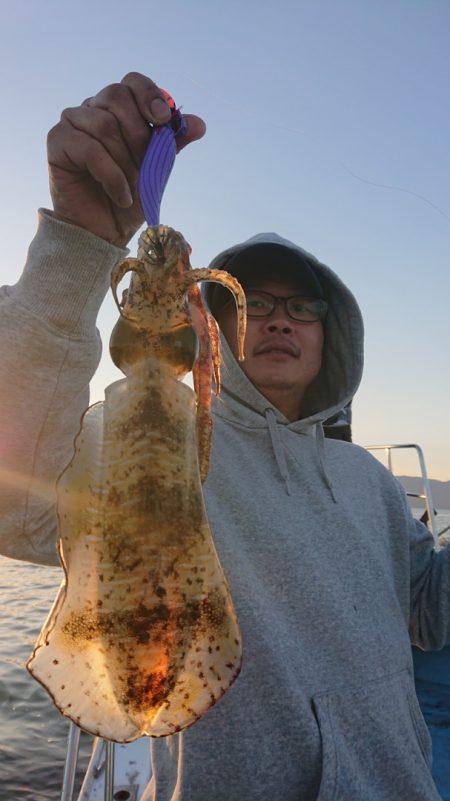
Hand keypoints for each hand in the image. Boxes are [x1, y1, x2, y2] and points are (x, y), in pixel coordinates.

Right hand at [47, 72, 205, 246]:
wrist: (104, 231)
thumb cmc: (129, 197)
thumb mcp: (157, 169)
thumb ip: (172, 143)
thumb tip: (200, 124)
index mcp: (118, 109)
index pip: (133, 82)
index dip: (149, 95)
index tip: (164, 119)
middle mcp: (93, 108)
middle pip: (117, 96)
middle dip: (138, 134)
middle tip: (144, 165)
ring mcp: (72, 122)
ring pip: (104, 124)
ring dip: (125, 162)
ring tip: (131, 187)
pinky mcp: (57, 141)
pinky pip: (89, 147)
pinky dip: (111, 175)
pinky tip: (120, 195)